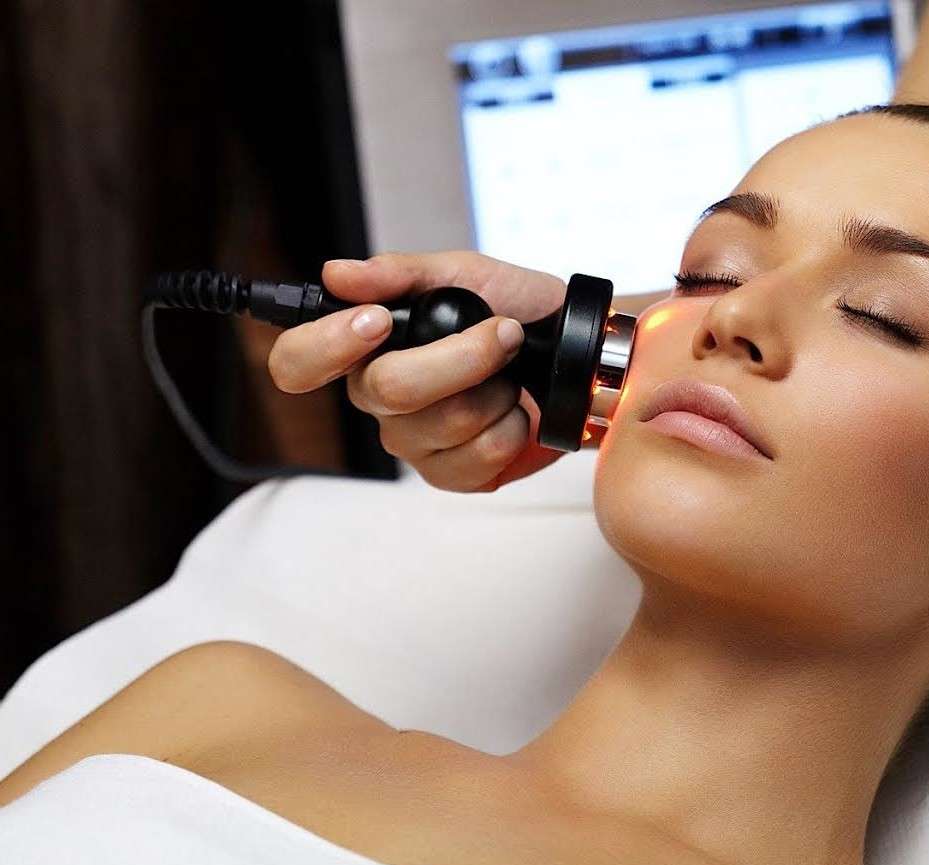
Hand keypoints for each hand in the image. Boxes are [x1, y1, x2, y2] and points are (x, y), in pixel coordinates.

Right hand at [267, 251, 568, 490]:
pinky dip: (510, 427)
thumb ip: (400, 273)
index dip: (325, 347)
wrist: (577, 351)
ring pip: (442, 424)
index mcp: (365, 349)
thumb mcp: (463, 273)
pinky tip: (516, 412)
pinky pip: (475, 460)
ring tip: (511, 374)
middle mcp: (379, 400)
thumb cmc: (517, 311)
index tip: (376, 321)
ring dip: (496, 390)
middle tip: (503, 333)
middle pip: (387, 392)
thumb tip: (338, 274)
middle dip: (460, 357)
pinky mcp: (455, 476)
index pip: (298, 363)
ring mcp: (415, 442)